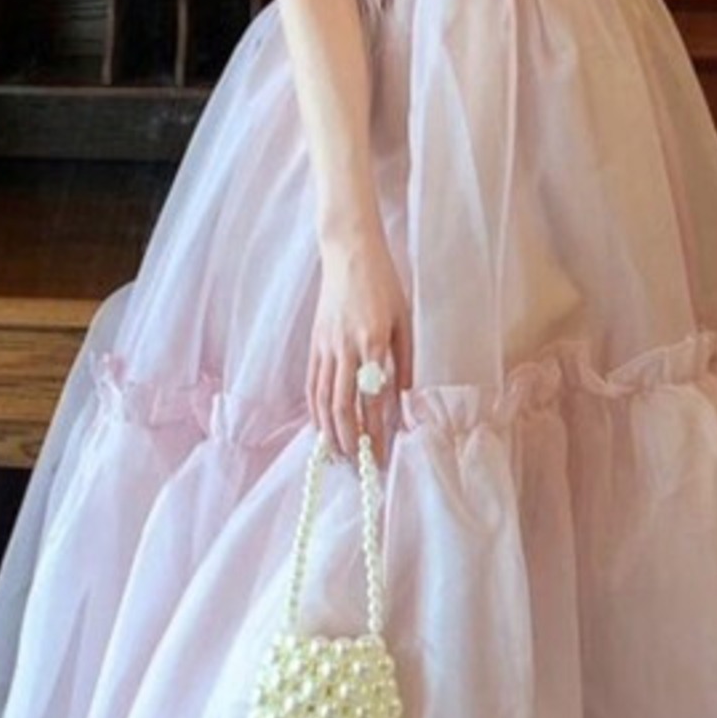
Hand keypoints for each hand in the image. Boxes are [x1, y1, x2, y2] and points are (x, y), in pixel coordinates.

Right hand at [307, 224, 412, 467]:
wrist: (349, 252)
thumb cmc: (383, 284)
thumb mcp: (403, 320)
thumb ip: (403, 361)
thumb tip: (404, 399)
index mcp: (372, 342)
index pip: (372, 399)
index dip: (376, 433)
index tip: (382, 456)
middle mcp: (345, 347)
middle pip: (340, 406)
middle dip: (348, 441)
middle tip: (357, 465)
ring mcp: (325, 345)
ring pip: (321, 398)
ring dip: (329, 431)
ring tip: (338, 455)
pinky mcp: (314, 342)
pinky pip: (312, 383)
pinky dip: (314, 409)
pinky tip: (321, 426)